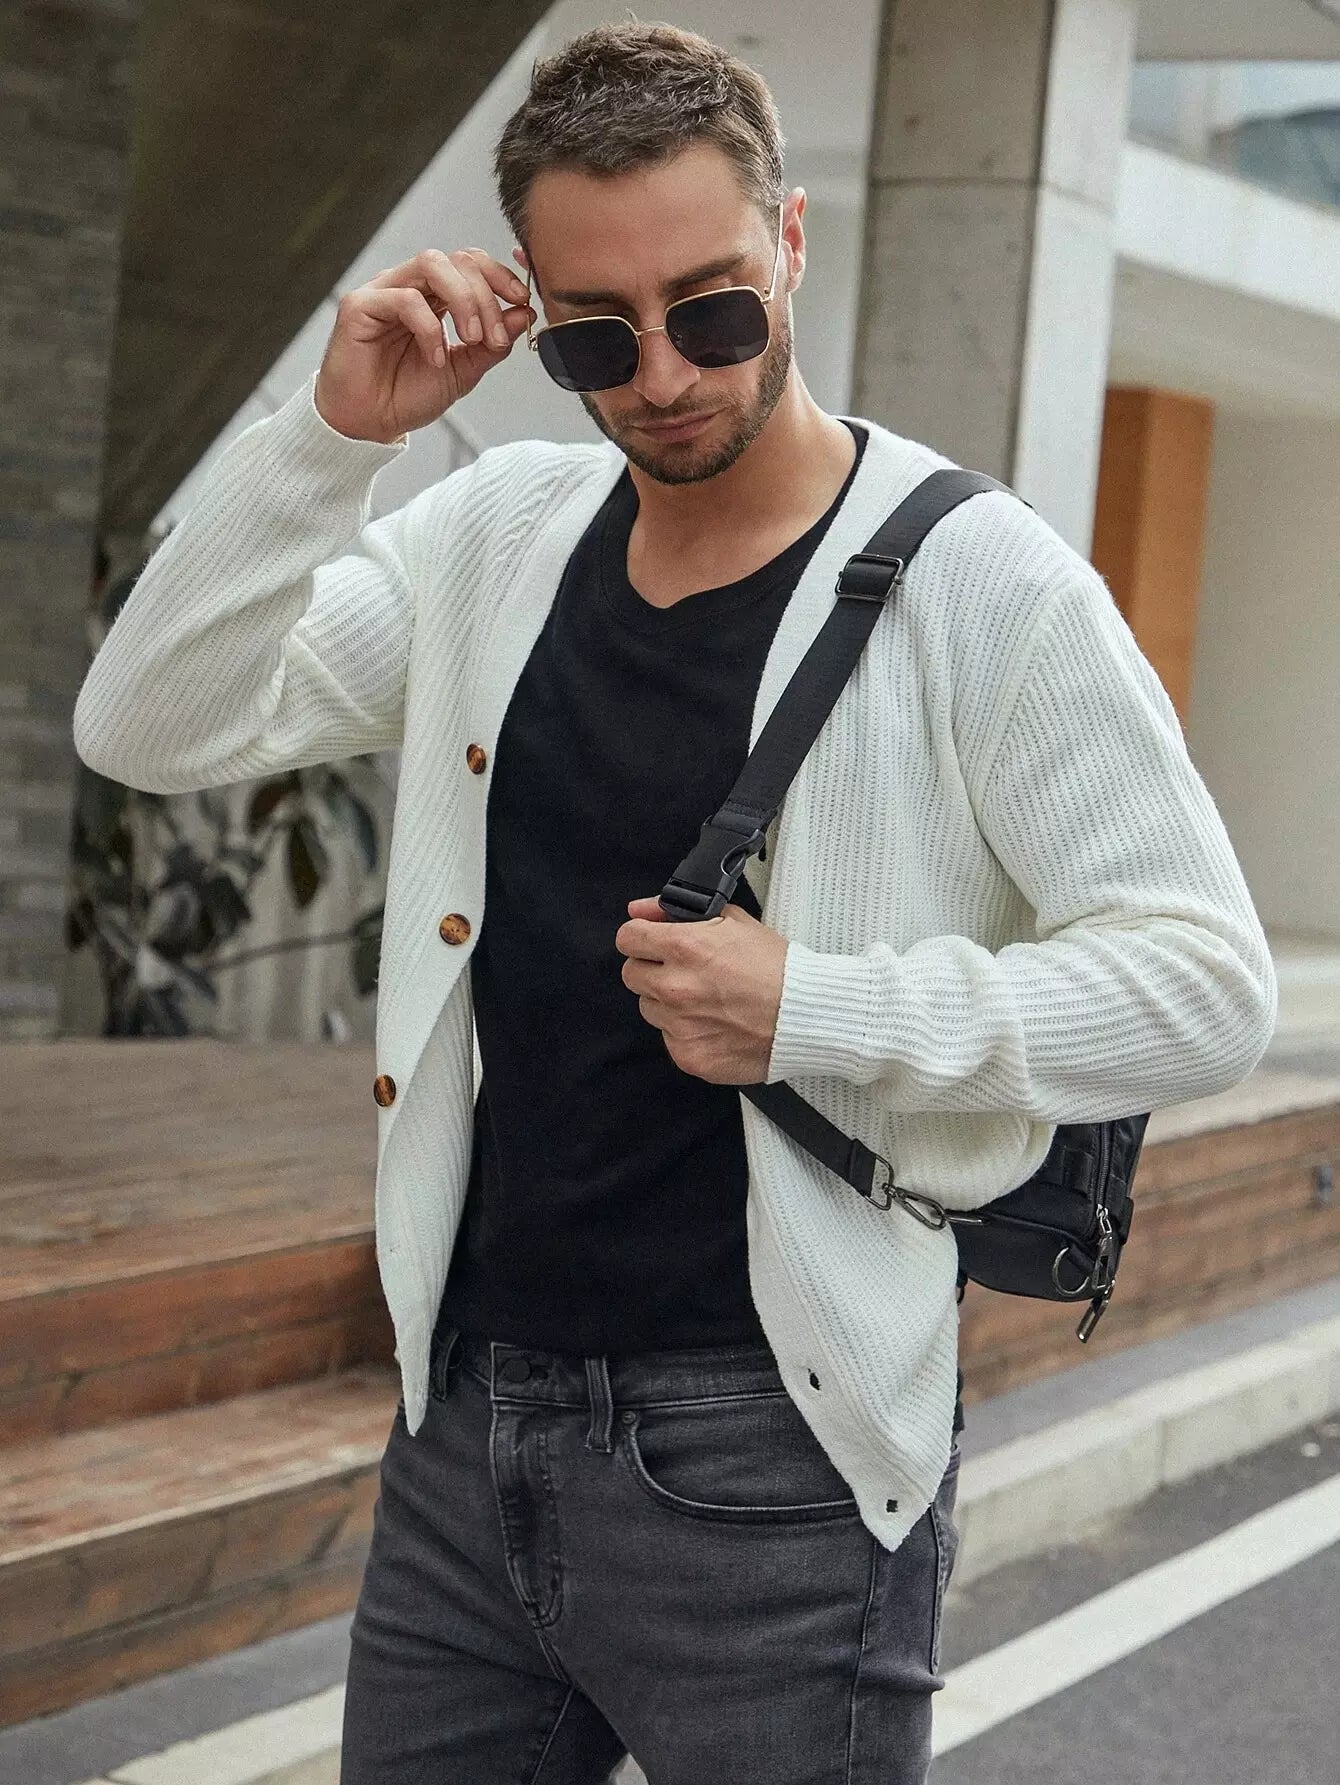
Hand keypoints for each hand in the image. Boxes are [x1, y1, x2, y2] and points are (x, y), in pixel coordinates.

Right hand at [314, 247, 535, 443]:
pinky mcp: (360, 305)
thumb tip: (523, 315)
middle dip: (486, 296)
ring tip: (471, 339)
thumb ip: (493, 344)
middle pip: (457, 260)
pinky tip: (435, 358)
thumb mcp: (464, 371)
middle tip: (493, 338)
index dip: (500, 276)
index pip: (470, 264)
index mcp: (434, 296)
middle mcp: (409, 285)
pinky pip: (405, 298)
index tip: (522, 303)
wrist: (370, 424)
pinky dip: (430, 328)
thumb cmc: (407, 395)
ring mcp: (383, 290)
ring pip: (432, 264)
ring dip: (463, 300)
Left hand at [615, 896, 788, 1085]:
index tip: (652, 942)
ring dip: (669, 1003)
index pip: (627, 938)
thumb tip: (639, 910)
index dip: (641, 937)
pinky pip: (671, 1040)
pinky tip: (715, 1024)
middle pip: (632, 974)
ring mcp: (680, 1026)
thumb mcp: (733, 921)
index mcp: (684, 947)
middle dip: (653, 969)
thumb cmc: (777, 969)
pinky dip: (687, 1033)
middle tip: (685, 972)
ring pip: (650, 1009)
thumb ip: (677, 912)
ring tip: (706, 1000)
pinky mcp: (689, 1056)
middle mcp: (675, 987)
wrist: (806, 1015)